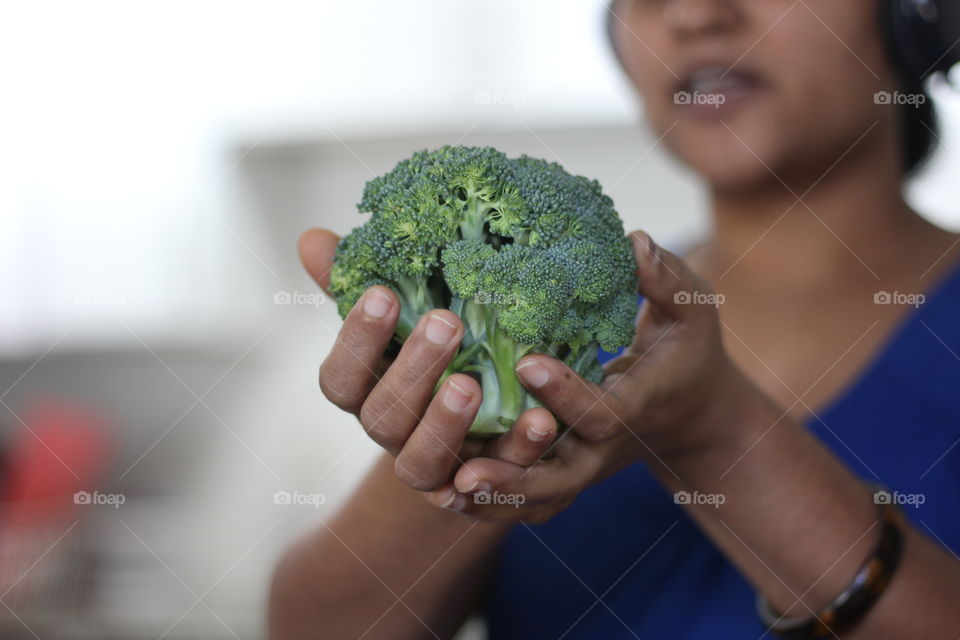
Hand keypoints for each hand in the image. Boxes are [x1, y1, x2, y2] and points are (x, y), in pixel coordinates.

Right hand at [299, 229, 559, 501]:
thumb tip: (313, 239)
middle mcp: (391, 434)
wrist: (484, 411)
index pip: (340, 378)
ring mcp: (431, 466)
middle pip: (382, 417)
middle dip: (412, 371)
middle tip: (447, 323)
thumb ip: (357, 284)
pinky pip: (492, 482)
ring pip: (422, 462)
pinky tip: (540, 420)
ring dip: (445, 424)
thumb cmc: (432, 348)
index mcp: (366, 393)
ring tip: (472, 382)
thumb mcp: (403, 313)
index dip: (355, 340)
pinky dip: (515, 454)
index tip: (384, 293)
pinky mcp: (478, 486)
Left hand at [421, 231, 751, 522]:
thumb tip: (634, 240)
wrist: (691, 411)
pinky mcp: (563, 469)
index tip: (527, 362)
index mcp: (637, 407)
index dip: (567, 393)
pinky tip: (444, 493)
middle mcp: (605, 447)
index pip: (603, 414)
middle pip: (563, 478)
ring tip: (443, 489)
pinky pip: (527, 498)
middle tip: (466, 470)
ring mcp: (583, 465)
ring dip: (493, 496)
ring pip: (538, 496)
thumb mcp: (691, 311)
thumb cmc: (686, 350)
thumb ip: (666, 280)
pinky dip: (491, 502)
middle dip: (516, 475)